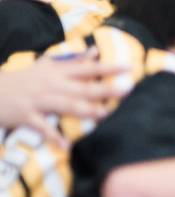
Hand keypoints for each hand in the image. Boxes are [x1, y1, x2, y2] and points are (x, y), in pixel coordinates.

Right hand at [0, 49, 125, 146]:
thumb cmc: (24, 79)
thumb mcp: (47, 65)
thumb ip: (74, 60)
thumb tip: (96, 51)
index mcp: (58, 72)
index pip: (88, 69)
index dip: (108, 68)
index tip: (129, 68)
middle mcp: (52, 85)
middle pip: (82, 87)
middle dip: (105, 89)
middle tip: (127, 90)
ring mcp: (39, 100)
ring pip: (66, 105)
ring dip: (85, 110)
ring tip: (104, 115)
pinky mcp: (26, 115)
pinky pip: (42, 127)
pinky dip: (53, 136)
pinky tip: (65, 146)